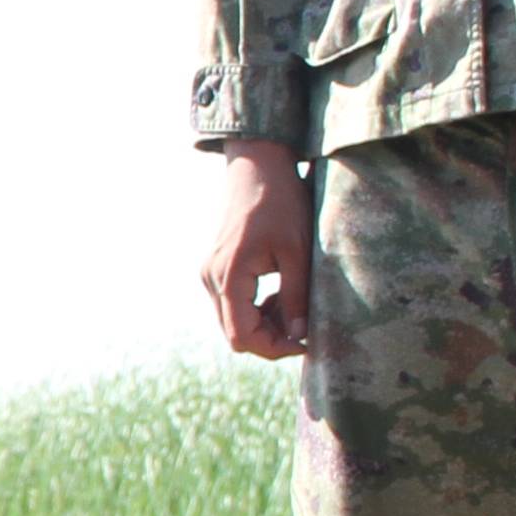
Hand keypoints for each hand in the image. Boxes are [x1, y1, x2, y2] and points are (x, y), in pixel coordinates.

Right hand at [196, 142, 313, 359]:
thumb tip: (298, 335)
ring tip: (295, 306)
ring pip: (234, 322)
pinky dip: (256, 310)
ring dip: (264, 324)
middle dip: (271, 338)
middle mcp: (211, 279)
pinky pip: (233, 305)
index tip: (305, 342)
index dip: (274, 348)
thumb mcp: (296, 251)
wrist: (258, 167)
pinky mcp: (216, 269)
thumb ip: (296, 296)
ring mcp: (210, 274)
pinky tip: (280, 295)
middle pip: (235, 334)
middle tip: (305, 326)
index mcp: (229, 275)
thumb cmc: (281, 203)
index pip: (242, 336)